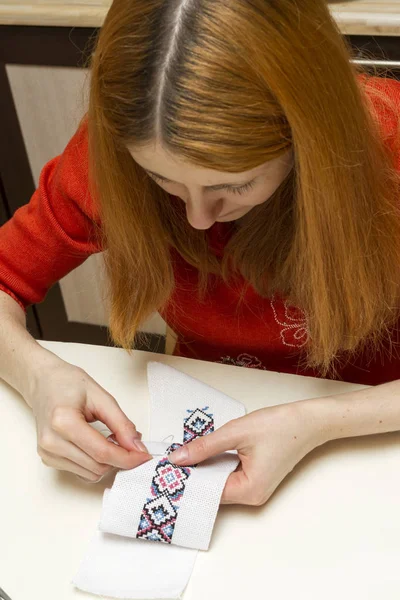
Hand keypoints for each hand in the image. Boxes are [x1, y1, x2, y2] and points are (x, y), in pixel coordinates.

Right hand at [26, 358, 151, 481]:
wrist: (42, 382)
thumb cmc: (68, 383)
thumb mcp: (101, 397)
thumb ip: (121, 423)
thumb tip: (137, 447)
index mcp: (63, 422)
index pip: (102, 452)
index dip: (127, 457)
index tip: (144, 456)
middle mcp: (51, 442)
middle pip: (97, 466)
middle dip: (120, 459)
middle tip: (132, 444)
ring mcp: (47, 453)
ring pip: (90, 473)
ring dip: (108, 462)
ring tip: (112, 440)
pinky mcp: (48, 459)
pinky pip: (81, 472)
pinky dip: (96, 463)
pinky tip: (98, 446)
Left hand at [168, 400, 325, 505]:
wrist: (308, 420)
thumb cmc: (279, 426)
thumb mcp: (236, 433)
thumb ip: (204, 447)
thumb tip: (177, 458)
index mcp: (248, 491)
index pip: (207, 491)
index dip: (186, 480)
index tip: (164, 470)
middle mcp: (252, 496)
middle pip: (212, 489)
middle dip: (192, 474)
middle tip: (168, 459)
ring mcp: (255, 489)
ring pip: (219, 482)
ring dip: (204, 468)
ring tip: (182, 454)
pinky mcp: (256, 478)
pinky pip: (229, 476)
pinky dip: (216, 465)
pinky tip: (203, 453)